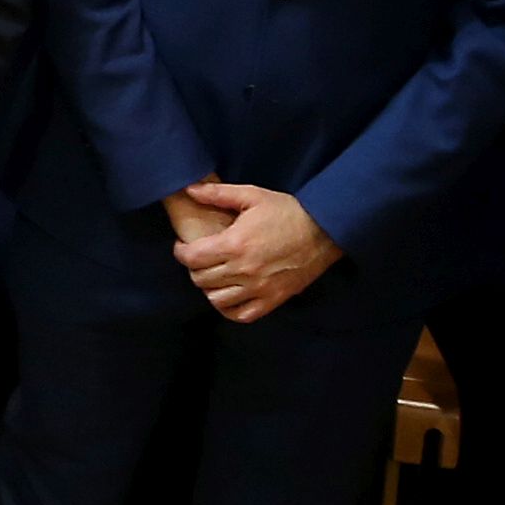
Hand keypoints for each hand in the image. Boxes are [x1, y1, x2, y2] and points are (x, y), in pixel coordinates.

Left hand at [171, 179, 341, 320]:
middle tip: (199, 259)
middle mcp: (244, 270)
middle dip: (194, 268)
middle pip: (201, 279)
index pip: (191, 258)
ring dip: (209, 288)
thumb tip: (189, 190)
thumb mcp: (253, 195)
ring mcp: (259, 289)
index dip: (180, 252)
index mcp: (235, 244)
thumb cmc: (287, 211)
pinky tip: (228, 295)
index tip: (183, 247)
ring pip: (216, 300)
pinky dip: (229, 309)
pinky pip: (241, 315)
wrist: (324, 231)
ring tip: (213, 276)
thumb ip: (218, 194)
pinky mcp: (273, 300)